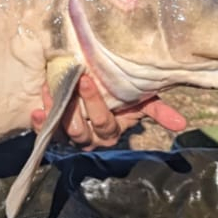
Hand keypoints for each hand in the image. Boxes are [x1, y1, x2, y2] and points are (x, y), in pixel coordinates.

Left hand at [31, 73, 186, 149]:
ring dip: (55, 113)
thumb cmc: (121, 95)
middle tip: (70, 81)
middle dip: (75, 107)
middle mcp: (91, 138)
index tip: (87, 80)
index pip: (104, 123)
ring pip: (63, 132)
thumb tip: (181, 124)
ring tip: (50, 90)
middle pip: (82, 130)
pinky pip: (45, 130)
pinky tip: (36, 109)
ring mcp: (71, 135)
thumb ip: (157, 110)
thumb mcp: (141, 100)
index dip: (95, 105)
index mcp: (112, 131)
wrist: (94, 90)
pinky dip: (39, 121)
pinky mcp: (53, 130)